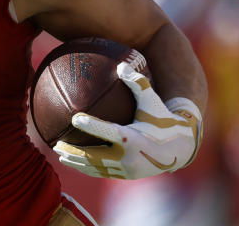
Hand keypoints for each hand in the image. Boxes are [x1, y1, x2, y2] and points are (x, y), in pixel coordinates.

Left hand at [54, 62, 201, 179]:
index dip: (92, 126)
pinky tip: (72, 161)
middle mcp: (131, 157)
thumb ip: (137, 83)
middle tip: (57, 143)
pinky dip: (87, 168)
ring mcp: (128, 169)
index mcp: (136, 138)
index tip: (74, 117)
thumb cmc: (163, 120)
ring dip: (77, 162)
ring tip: (58, 153)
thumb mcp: (153, 101)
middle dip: (75, 151)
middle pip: (97, 157)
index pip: (110, 132)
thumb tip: (121, 64)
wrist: (181, 149)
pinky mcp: (127, 175)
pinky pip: (103, 173)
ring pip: (97, 168)